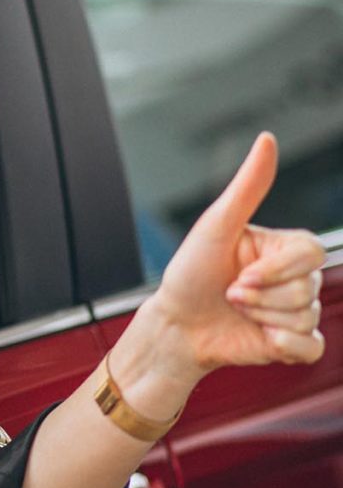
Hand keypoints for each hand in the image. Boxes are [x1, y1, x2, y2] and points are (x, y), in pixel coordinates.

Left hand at [150, 132, 325, 380]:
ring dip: (262, 318)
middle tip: (230, 294)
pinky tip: (259, 338)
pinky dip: (284, 346)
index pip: (311, 253)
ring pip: (305, 317)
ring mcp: (294, 310)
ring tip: (235, 310)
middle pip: (307, 288)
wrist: (174, 325)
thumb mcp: (215, 226)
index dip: (276, 270)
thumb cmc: (190, 273)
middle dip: (260, 297)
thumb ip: (247, 187)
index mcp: (280, 247)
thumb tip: (267, 139)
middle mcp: (292, 277)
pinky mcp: (291, 343)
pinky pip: (311, 347)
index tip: (240, 277)